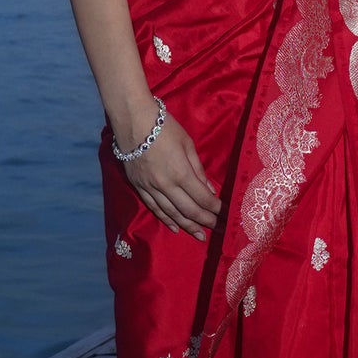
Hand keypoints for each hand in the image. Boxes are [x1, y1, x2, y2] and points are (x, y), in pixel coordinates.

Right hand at [122, 107, 220, 240]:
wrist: (132, 121)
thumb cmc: (164, 127)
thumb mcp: (187, 144)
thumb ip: (198, 170)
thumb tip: (209, 190)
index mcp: (181, 173)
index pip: (202, 198)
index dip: (215, 209)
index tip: (226, 215)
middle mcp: (166, 186)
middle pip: (189, 210)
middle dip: (206, 221)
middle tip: (218, 230)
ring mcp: (150, 188)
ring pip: (171, 213)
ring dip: (187, 226)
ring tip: (200, 236)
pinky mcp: (139, 187)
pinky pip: (154, 208)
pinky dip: (166, 220)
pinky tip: (175, 228)